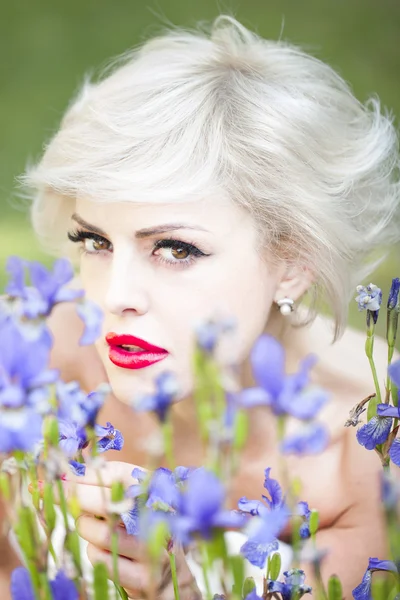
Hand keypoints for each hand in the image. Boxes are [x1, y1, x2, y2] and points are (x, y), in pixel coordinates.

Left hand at [57, 461, 200, 599]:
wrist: (168, 573)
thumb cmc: (141, 528)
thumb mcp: (132, 501)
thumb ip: (105, 486)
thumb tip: (65, 477)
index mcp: (157, 491)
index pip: (119, 473)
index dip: (88, 476)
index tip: (69, 478)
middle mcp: (159, 516)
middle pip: (109, 502)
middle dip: (81, 499)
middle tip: (71, 499)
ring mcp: (152, 548)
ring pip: (103, 533)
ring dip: (87, 528)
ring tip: (90, 525)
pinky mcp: (142, 576)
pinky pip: (101, 559)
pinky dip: (93, 552)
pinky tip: (103, 549)